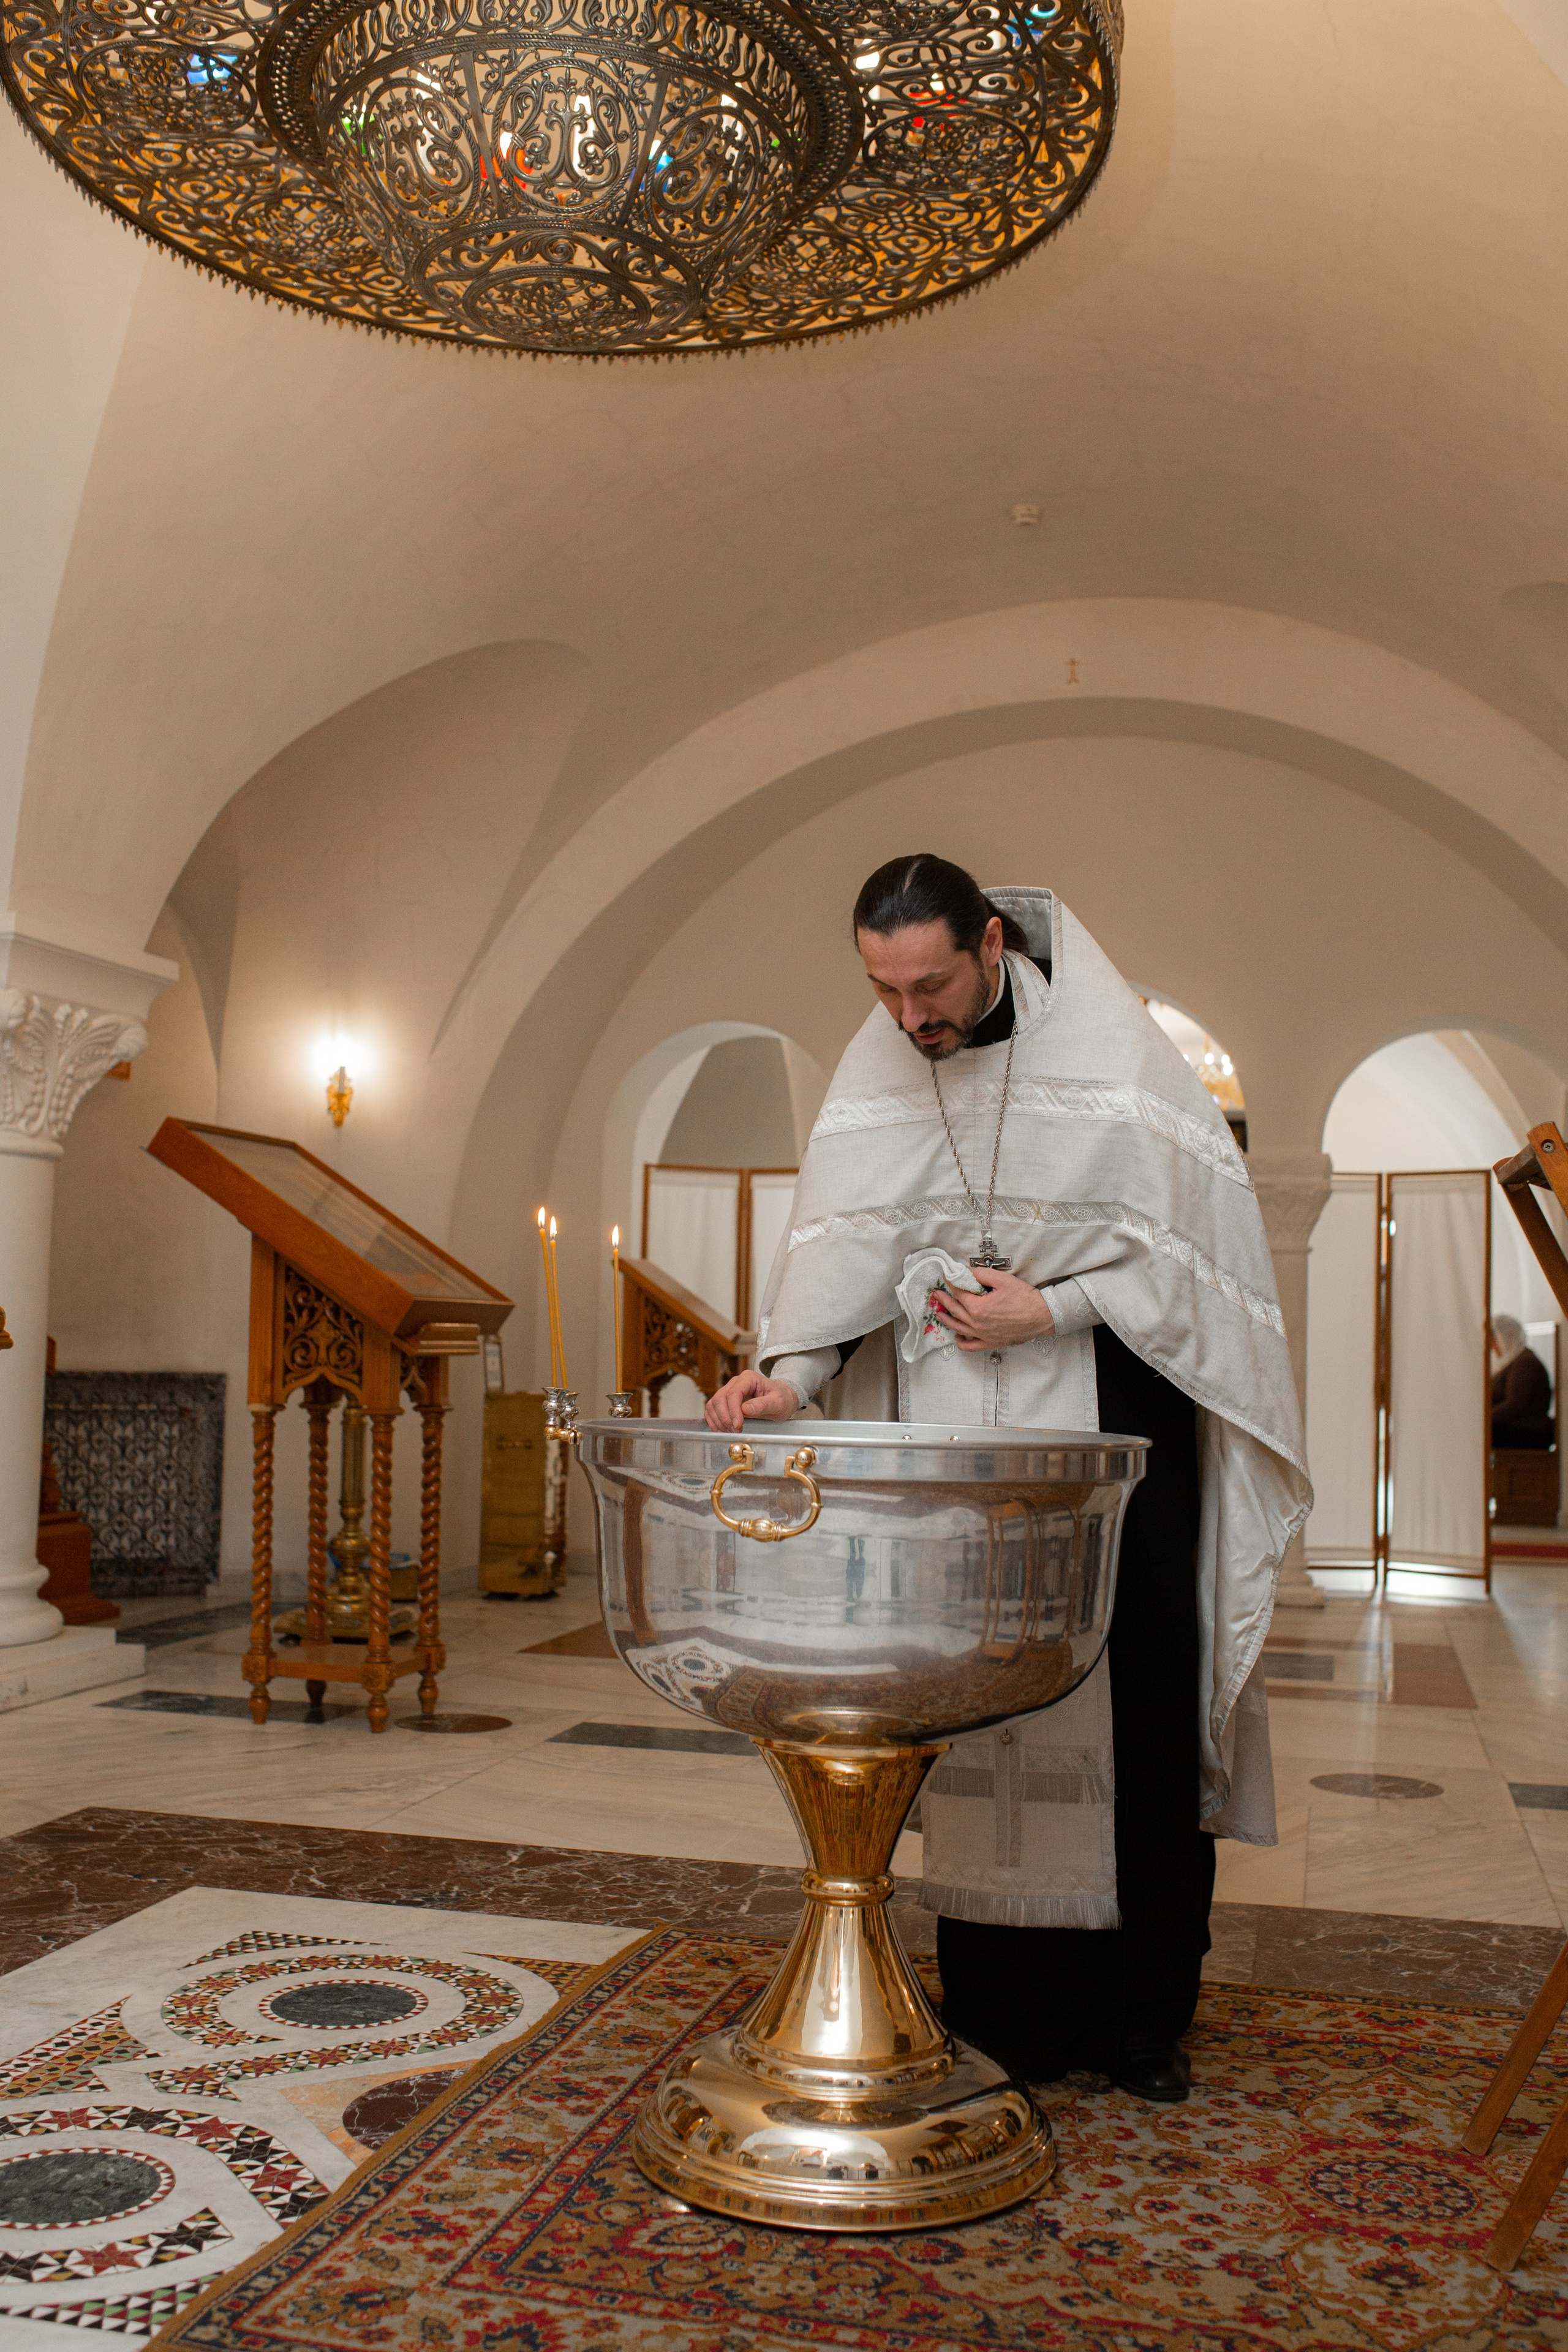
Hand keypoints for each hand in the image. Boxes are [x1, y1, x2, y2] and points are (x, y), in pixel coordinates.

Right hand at [705, 1371, 800, 1431]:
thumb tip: (745, 1409)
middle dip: (725, 1417)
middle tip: (735, 1430)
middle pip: (720, 1398)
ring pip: (713, 1404)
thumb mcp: (779, 1402)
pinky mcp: (726, 1401)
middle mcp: (736, 1383)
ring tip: (731, 1431)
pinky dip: (714, 1421)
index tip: (738, 1425)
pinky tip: (722, 1429)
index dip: (733, 1410)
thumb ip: (763, 1405)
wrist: (783, 1400)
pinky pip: (712, 1410)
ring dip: (719, 1420)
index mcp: (749, 1378)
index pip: (734, 1393)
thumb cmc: (782, 1398)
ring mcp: (729, 1391)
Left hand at [930, 1267, 1055, 1352]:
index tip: (947, 1278)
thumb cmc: (1024, 1299)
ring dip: (946, 1319)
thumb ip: (981, 1274)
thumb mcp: (1002, 1280)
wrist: (1042, 1316)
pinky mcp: (991, 1343)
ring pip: (958, 1328)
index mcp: (979, 1308)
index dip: (951, 1284)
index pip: (959, 1294)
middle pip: (955, 1310)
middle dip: (944, 1300)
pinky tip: (957, 1335)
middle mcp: (978, 1324)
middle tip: (936, 1294)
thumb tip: (967, 1272)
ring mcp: (983, 1336)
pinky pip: (970, 1346)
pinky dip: (961, 1342)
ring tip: (939, 1313)